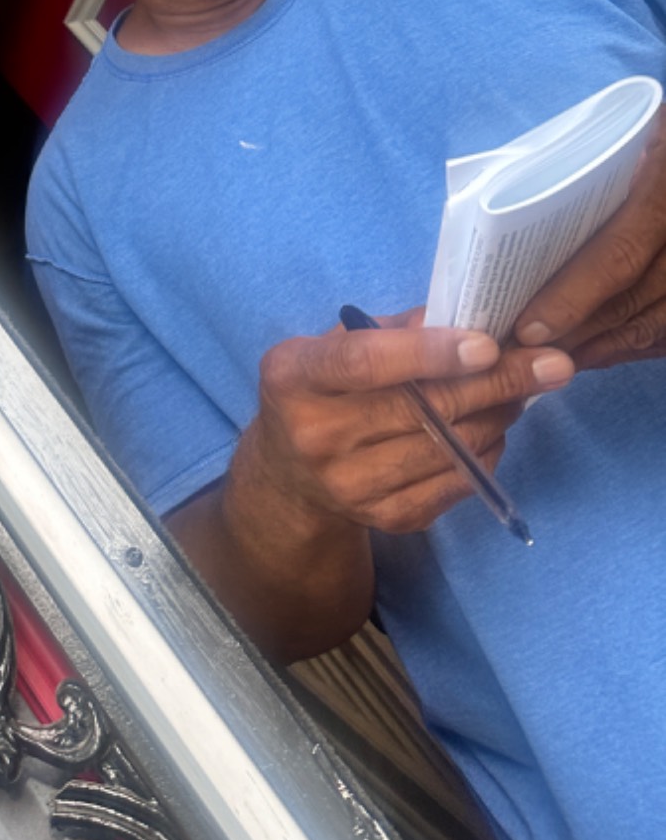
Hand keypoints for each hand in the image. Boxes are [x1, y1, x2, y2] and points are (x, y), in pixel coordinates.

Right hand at [234, 308, 572, 537]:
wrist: (288, 474)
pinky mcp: (385, 519)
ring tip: (523, 391)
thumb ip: (396, 329)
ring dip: (498, 416)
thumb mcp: (338, 343)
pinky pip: (454, 484)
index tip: (487, 345)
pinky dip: (486, 453)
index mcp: (294, 377)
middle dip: (495, 383)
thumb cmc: (323, 388)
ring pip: (449, 449)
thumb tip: (468, 320)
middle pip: (421, 410)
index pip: (364, 362)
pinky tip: (493, 429)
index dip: (427, 352)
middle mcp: (315, 435)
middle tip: (550, 364)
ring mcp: (350, 485)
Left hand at [516, 111, 665, 368]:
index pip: (618, 254)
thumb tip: (507, 219)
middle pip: (635, 298)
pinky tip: (597, 350)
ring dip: (604, 347)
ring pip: (657, 324)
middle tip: (523, 353)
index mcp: (663, 184)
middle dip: (578, 333)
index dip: (572, 297)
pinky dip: (636, 345)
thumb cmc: (653, 132)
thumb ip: (582, 172)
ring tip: (551, 357)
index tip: (527, 327)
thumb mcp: (626, 135)